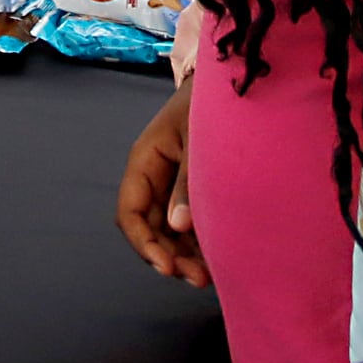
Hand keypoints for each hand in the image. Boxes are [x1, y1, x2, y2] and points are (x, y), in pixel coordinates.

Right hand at [115, 85, 207, 287]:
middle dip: (169, 257)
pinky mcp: (193, 190)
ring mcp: (172, 185)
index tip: (166, 268)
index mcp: (145, 161)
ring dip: (184, 257)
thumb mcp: (197, 139)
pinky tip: (218, 260)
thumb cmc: (210, 104)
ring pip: (168, 232)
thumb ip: (187, 182)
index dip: (144, 244)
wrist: (232, 83)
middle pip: (149, 229)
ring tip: (210, 277)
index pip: (130, 212)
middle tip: (199, 279)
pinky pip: (188, 224)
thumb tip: (177, 226)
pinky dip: (198, 244)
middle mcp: (154, 178)